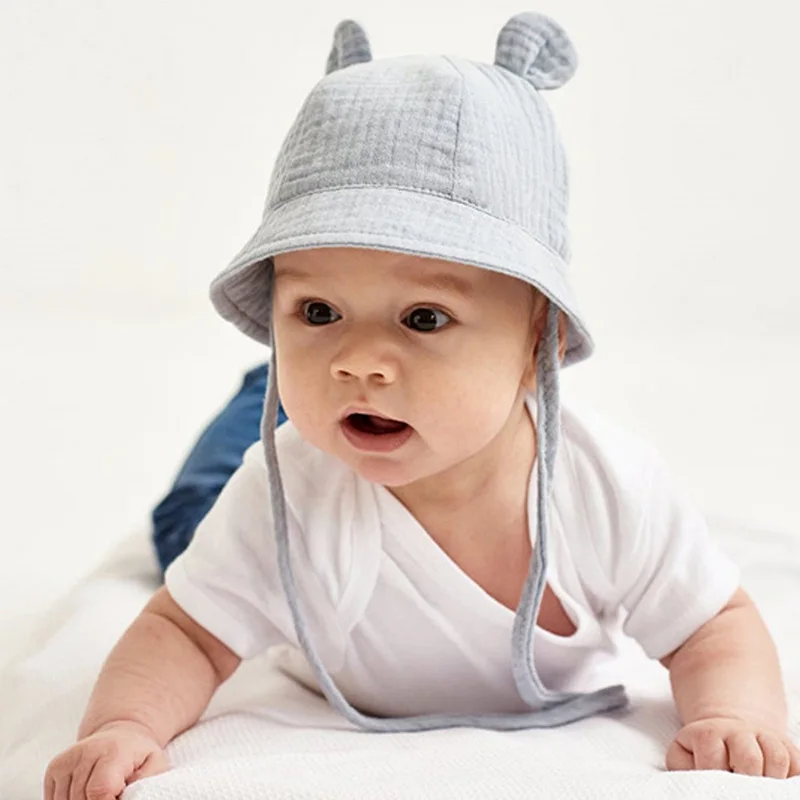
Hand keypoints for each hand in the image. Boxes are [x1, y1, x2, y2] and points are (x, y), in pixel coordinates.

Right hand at [43, 720, 168, 799]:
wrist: (122, 735)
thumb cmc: (139, 756)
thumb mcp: (155, 766)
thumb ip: (146, 783)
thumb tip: (132, 797)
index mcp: (114, 751)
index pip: (99, 790)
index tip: (117, 799)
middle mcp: (87, 752)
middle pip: (81, 799)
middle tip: (112, 794)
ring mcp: (68, 759)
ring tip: (101, 794)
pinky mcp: (55, 767)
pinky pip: (54, 799)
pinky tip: (85, 795)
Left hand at [666, 717, 799, 777]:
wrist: (726, 727)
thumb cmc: (702, 751)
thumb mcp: (683, 753)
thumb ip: (682, 766)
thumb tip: (695, 783)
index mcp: (709, 734)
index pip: (713, 757)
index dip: (714, 774)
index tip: (714, 785)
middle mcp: (738, 732)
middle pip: (749, 758)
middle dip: (746, 779)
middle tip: (739, 789)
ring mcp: (765, 737)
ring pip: (777, 758)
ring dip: (771, 779)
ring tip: (760, 789)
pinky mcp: (786, 746)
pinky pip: (797, 763)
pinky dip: (793, 777)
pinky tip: (779, 785)